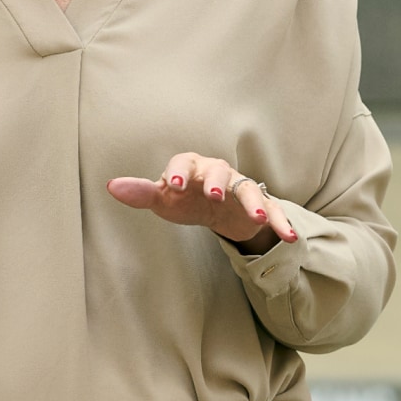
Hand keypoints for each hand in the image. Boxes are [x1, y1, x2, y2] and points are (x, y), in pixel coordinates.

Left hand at [107, 152, 296, 254]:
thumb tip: (111, 186)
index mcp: (190, 165)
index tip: (172, 184)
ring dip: (253, 202)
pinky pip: (274, 210)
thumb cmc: (185, 198)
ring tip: (257, 218)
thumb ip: (142, 193)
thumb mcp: (164, 199)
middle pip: (219, 170)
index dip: (178, 171)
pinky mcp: (261, 204)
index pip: (182, 162)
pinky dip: (280, 222)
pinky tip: (289, 238)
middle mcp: (218, 171)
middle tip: (214, 194)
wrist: (216, 206)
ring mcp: (241, 186)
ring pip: (248, 188)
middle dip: (216, 181)